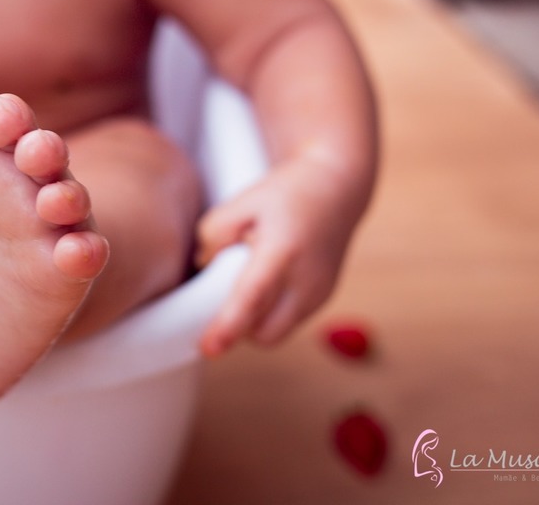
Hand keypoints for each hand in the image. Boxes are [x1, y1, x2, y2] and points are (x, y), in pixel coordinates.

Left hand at [195, 154, 362, 355]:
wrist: (337, 189)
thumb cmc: (286, 195)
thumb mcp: (243, 201)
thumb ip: (214, 233)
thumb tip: (201, 265)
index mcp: (283, 250)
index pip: (253, 297)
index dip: (229, 326)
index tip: (208, 348)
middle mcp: (306, 279)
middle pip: (264, 332)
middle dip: (238, 327)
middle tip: (219, 301)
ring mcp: (319, 293)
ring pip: (277, 332)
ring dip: (254, 323)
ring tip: (244, 287)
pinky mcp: (323, 298)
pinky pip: (289, 322)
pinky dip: (270, 314)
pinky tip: (264, 286)